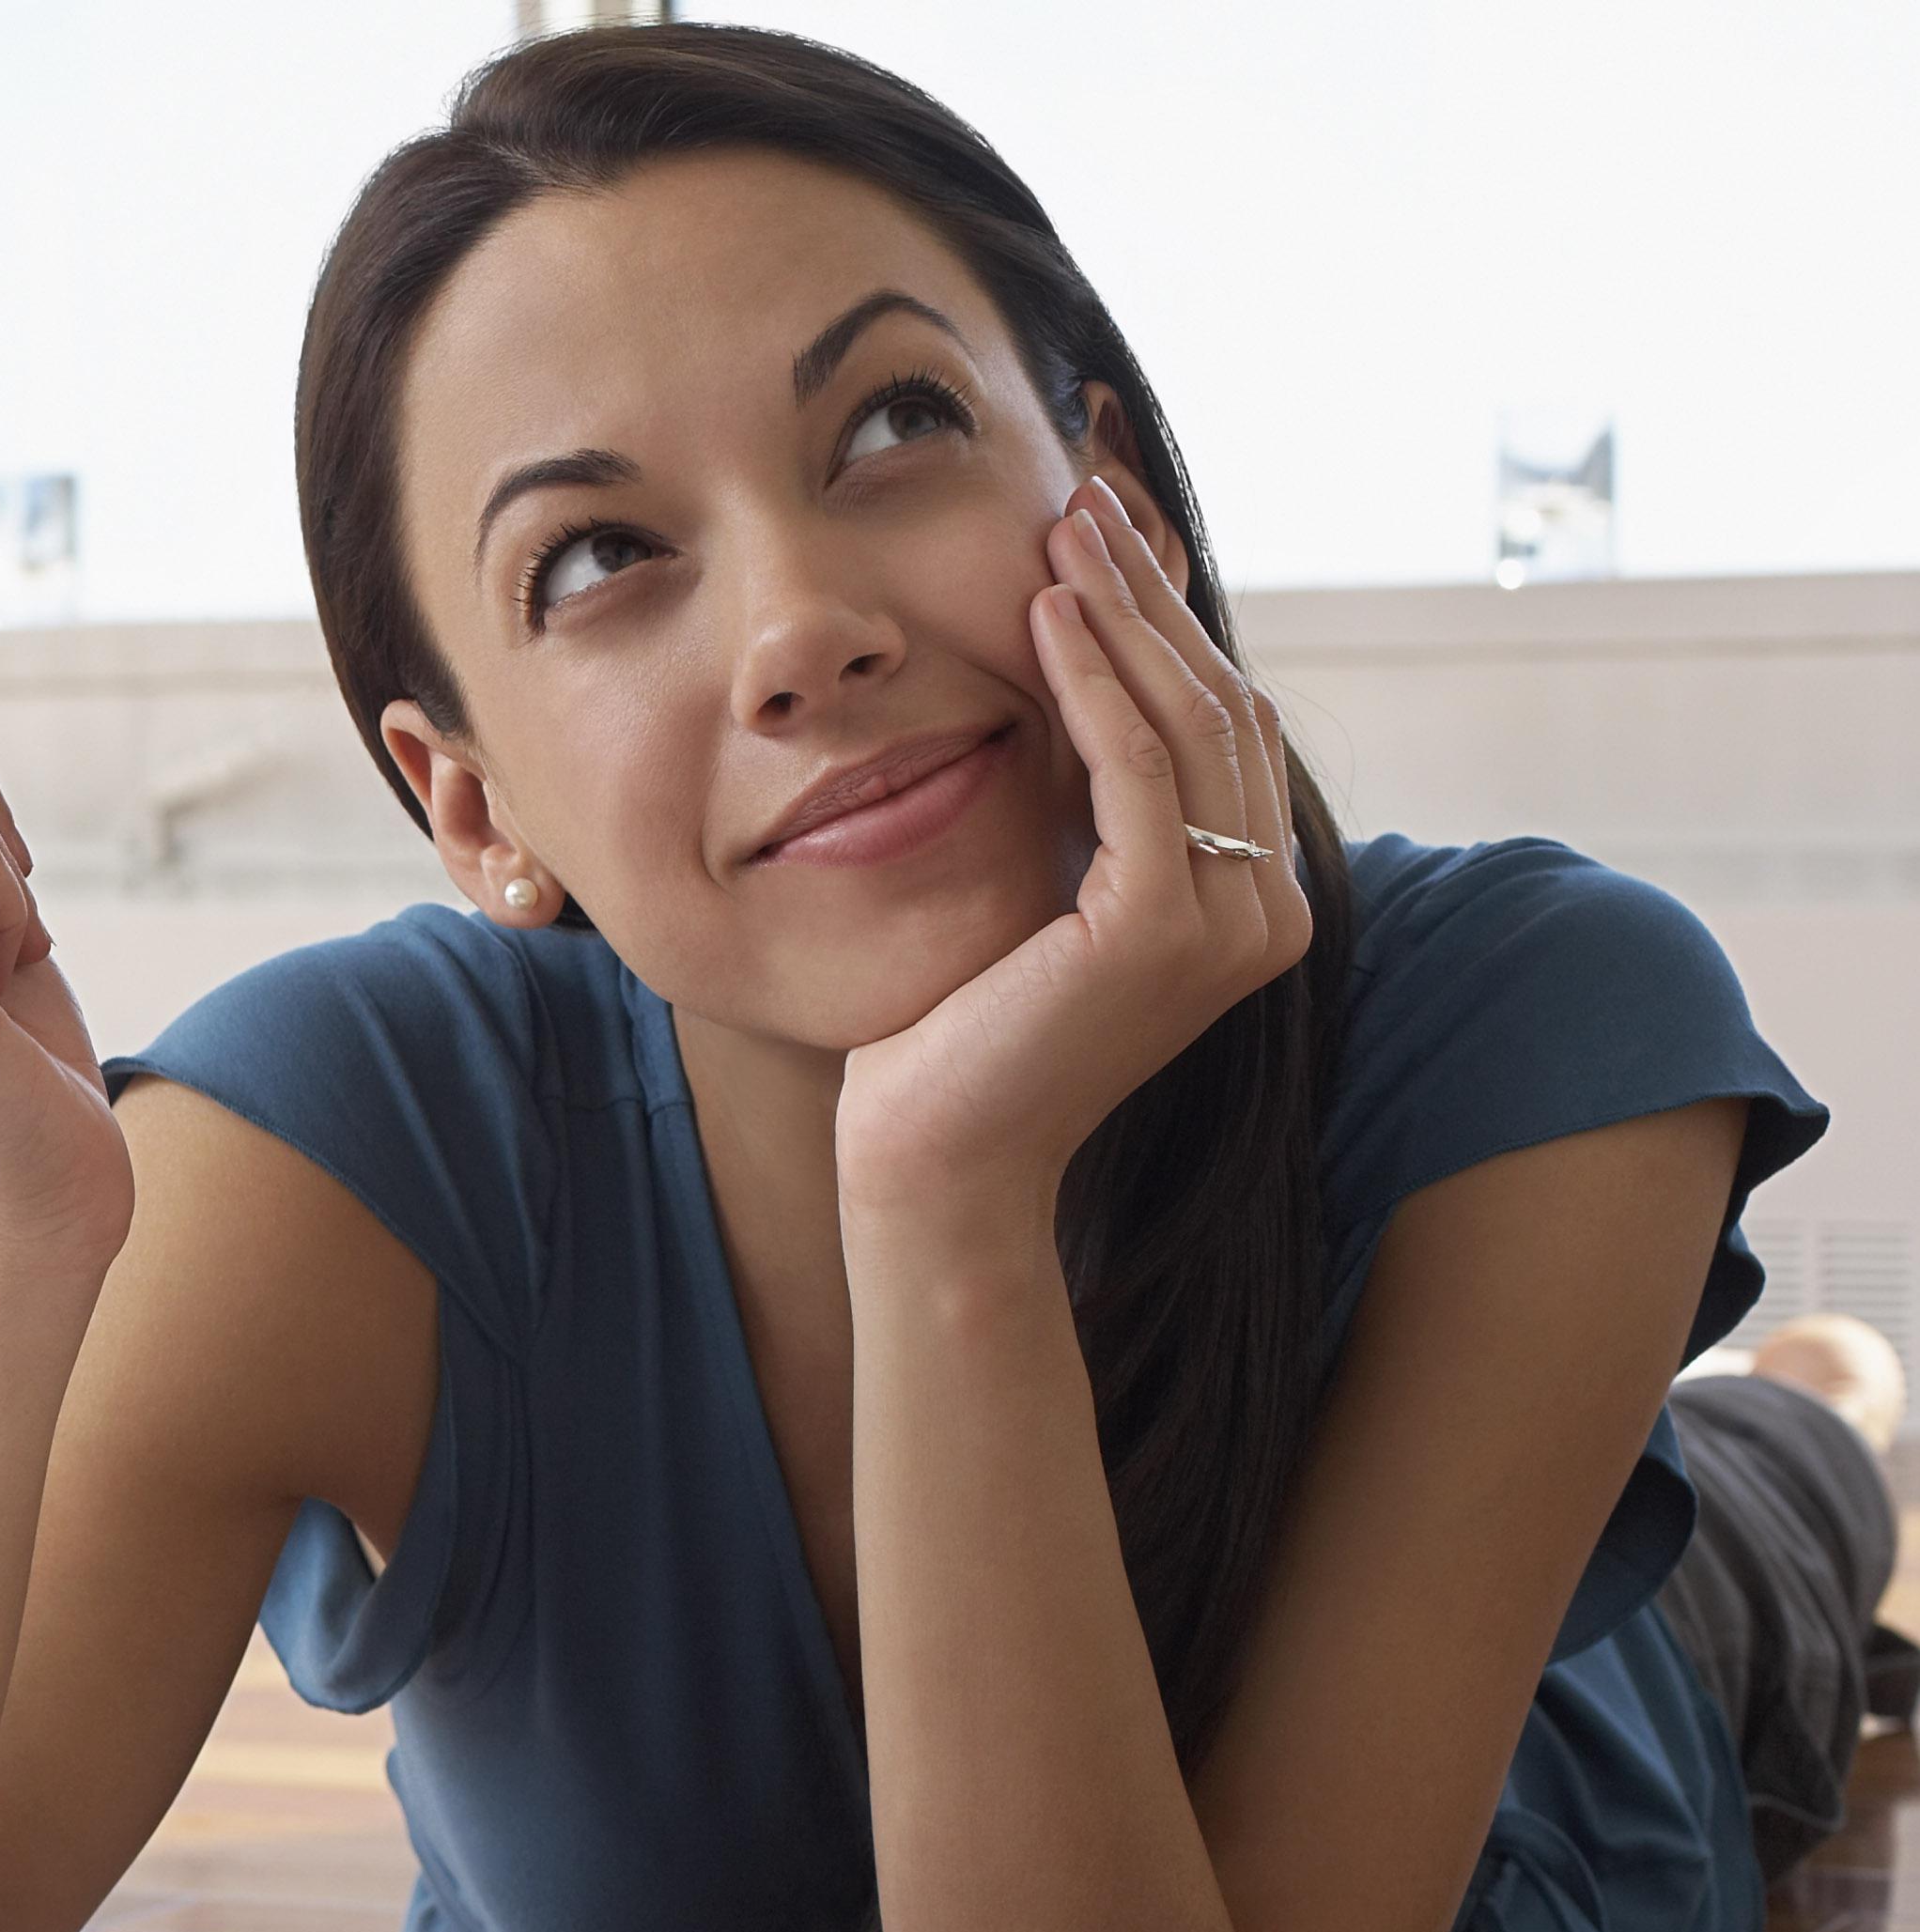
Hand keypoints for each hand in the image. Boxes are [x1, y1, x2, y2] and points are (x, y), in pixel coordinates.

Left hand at [836, 476, 1314, 1223]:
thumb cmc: (965, 1034)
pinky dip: (1094, 680)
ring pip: (1188, 722)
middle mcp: (1266, 914)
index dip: (1168, 622)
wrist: (934, 1160)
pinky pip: (1135, 769)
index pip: (1225, 725)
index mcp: (1253, 905)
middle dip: (1150, 596)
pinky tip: (1046, 613)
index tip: (1104, 540)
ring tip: (1063, 531)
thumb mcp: (1049, 883)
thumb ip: (1092, 797)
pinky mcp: (1159, 929)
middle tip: (1087, 502)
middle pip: (1220, 707)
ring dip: (1123, 614)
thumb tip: (1092, 662)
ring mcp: (1226, 925)